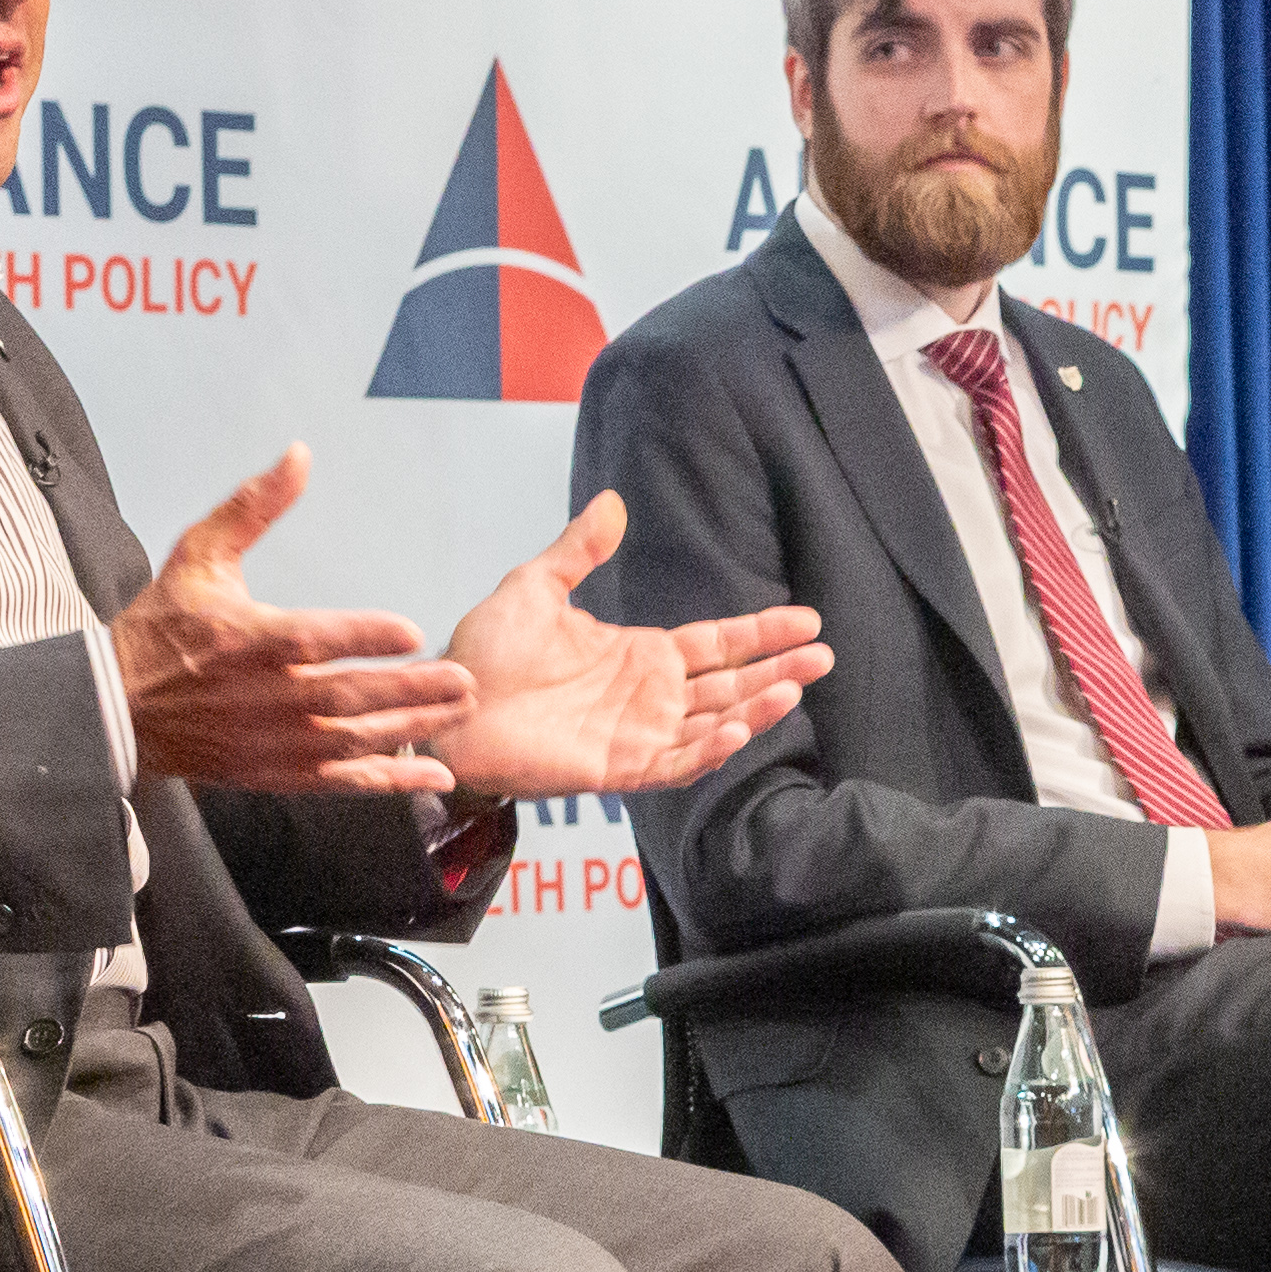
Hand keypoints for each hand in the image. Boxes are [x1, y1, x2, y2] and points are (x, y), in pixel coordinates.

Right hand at [108, 446, 471, 795]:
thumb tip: (298, 456)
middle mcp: (266, 696)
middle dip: (411, 690)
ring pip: (354, 740)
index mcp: (250, 639)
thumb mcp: (200, 554)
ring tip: (458, 711)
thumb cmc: (160, 628)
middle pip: (349, 696)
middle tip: (464, 680)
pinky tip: (434, 776)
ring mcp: (273, 741)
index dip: (365, 637)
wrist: (115, 706)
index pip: (316, 640)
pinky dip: (391, 782)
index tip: (411, 633)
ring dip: (412, 727)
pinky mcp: (275, 773)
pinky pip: (341, 782)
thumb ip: (254, 507)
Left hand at [424, 489, 834, 801]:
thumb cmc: (485, 654)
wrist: (445, 707)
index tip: (806, 620)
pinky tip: (737, 729)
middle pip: (730, 683)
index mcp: (639, 654)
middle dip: (779, 671)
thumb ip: (579, 550)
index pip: (717, 643)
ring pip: (714, 724)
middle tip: (825, 656)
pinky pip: (676, 763)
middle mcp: (649, 696)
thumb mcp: (535, 587)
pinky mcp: (618, 768)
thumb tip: (614, 503)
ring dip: (755, 710)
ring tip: (795, 689)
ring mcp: (638, 734)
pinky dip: (709, 750)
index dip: (761, 632)